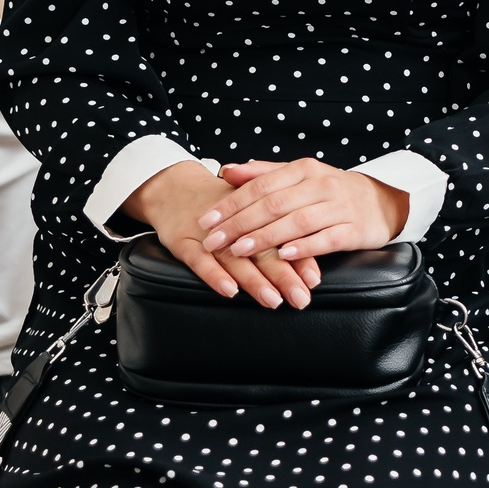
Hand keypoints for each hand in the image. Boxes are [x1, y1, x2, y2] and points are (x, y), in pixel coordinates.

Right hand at [121, 161, 321, 310]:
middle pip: (262, 250)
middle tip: (301, 298)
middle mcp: (233, 224)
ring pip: (234, 258)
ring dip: (254, 279)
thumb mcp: (250, 209)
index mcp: (253, 212)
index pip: (281, 235)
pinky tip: (229, 290)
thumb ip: (280, 230)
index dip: (299, 257)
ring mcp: (207, 234)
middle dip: (284, 276)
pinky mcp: (182, 241)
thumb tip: (314, 253)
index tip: (314, 280)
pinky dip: (214, 275)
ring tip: (272, 300)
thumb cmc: (220, 205)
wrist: (173, 187)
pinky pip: (198, 260)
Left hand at [209, 158, 410, 271]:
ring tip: (240, 249)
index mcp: (303, 170)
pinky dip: (304, 247)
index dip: (231, 203)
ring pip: (297, 222)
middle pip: (274, 204)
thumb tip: (227, 170)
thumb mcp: (300, 176)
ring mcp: (339, 207)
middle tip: (214, 241)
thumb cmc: (332, 190)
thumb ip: (263, 174)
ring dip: (266, 237)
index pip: (261, 186)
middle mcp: (321, 185)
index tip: (207, 220)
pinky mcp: (354, 230)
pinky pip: (326, 239)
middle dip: (240, 224)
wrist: (382, 201)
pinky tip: (283, 255)